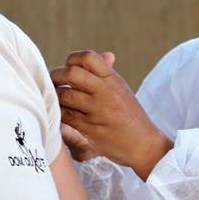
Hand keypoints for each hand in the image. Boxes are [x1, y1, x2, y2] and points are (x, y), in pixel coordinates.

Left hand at [50, 51, 172, 179]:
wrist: (144, 144)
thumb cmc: (130, 116)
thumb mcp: (123, 90)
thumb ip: (109, 73)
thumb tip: (106, 55)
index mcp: (113, 80)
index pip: (88, 58)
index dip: (72, 59)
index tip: (68, 67)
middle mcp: (105, 93)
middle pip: (72, 73)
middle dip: (57, 76)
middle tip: (54, 82)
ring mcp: (97, 112)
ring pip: (65, 96)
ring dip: (56, 97)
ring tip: (58, 100)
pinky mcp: (90, 130)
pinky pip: (66, 117)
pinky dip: (60, 115)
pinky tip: (60, 116)